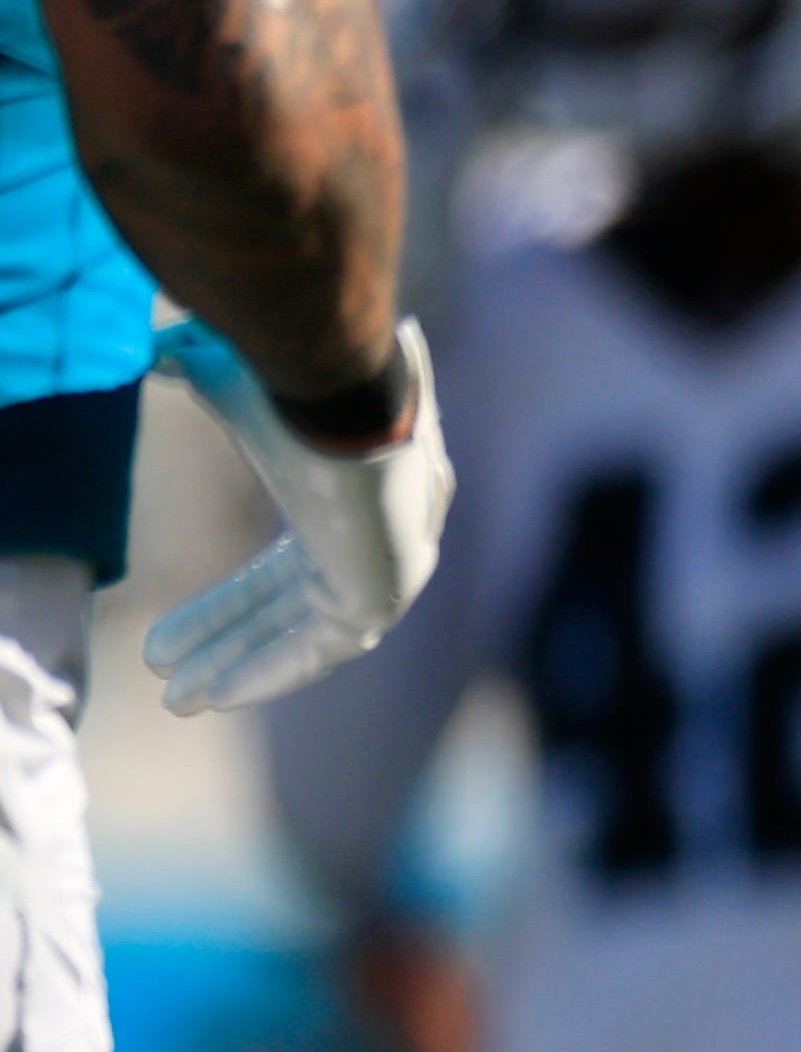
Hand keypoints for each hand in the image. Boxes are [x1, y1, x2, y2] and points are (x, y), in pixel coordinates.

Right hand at [147, 318, 445, 715]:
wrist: (348, 400)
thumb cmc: (294, 389)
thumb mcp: (237, 390)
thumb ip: (205, 382)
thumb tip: (161, 350)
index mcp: (351, 499)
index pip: (281, 573)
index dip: (223, 608)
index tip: (166, 637)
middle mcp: (375, 539)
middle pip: (285, 608)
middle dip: (223, 644)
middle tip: (163, 674)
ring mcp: (386, 568)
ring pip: (300, 634)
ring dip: (237, 665)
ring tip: (174, 700)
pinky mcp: (387, 592)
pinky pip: (324, 650)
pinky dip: (272, 670)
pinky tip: (219, 697)